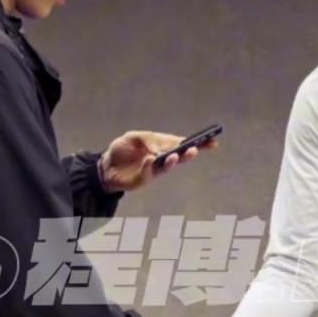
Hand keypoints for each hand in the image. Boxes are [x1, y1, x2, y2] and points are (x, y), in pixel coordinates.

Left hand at [100, 130, 216, 192]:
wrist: (105, 166)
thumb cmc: (122, 149)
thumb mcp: (132, 137)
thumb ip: (145, 138)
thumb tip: (156, 148)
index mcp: (163, 145)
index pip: (183, 143)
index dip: (198, 143)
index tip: (212, 141)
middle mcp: (162, 159)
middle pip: (180, 157)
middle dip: (189, 154)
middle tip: (195, 150)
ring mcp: (154, 170)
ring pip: (168, 167)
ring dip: (173, 161)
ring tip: (176, 156)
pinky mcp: (144, 179)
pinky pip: (149, 172)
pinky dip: (149, 165)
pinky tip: (150, 159)